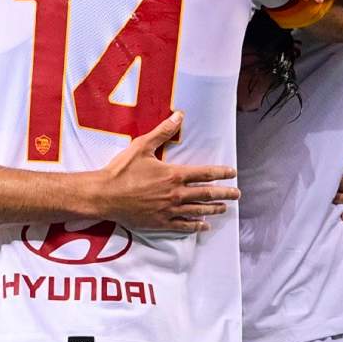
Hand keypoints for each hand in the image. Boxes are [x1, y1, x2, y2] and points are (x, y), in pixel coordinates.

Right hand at [94, 111, 239, 232]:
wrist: (105, 196)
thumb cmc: (122, 170)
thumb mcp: (142, 146)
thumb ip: (162, 132)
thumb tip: (179, 115)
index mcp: (173, 174)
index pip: (204, 174)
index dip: (221, 173)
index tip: (232, 173)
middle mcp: (175, 194)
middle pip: (207, 194)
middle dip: (224, 194)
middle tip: (237, 194)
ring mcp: (169, 210)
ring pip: (198, 210)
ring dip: (214, 209)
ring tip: (225, 209)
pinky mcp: (160, 222)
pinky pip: (183, 225)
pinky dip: (196, 225)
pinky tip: (203, 226)